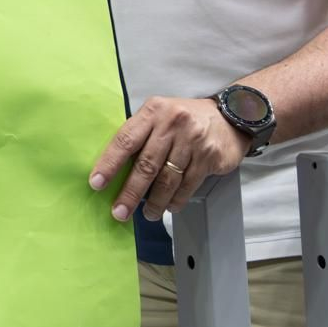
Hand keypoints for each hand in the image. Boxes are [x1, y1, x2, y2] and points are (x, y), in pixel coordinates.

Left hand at [89, 96, 250, 223]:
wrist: (230, 116)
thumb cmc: (183, 119)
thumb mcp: (159, 115)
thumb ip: (140, 134)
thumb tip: (115, 167)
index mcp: (153, 112)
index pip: (125, 140)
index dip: (109, 164)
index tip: (97, 183)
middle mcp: (172, 124)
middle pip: (146, 165)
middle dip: (130, 192)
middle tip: (119, 212)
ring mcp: (192, 141)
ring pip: (168, 179)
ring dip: (155, 202)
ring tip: (147, 214)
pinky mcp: (209, 156)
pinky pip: (188, 185)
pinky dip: (176, 200)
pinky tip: (169, 207)